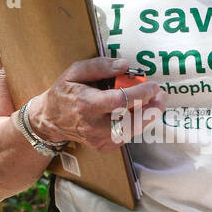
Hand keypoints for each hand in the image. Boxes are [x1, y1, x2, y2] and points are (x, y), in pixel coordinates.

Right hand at [27, 56, 165, 152]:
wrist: (49, 120)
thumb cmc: (64, 92)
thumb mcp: (76, 71)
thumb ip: (100, 66)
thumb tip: (125, 65)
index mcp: (87, 104)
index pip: (120, 101)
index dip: (141, 94)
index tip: (153, 86)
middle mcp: (94, 125)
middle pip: (131, 121)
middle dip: (152, 108)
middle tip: (162, 96)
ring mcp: (99, 139)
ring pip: (132, 130)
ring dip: (148, 116)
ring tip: (156, 102)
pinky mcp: (103, 146)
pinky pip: (126, 136)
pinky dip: (135, 124)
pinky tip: (138, 113)